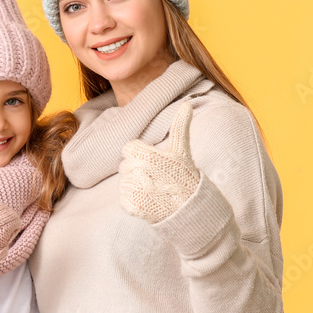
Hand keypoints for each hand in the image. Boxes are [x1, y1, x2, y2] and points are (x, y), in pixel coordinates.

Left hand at [119, 103, 199, 222]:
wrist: (189, 208)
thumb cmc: (184, 175)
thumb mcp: (181, 150)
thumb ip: (180, 126)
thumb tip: (187, 104)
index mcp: (147, 155)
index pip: (128, 148)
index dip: (140, 154)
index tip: (153, 162)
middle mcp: (138, 172)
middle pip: (125, 165)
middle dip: (138, 169)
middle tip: (156, 177)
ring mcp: (134, 190)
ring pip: (124, 181)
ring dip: (135, 185)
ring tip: (154, 189)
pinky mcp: (131, 206)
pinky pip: (123, 198)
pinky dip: (133, 201)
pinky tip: (148, 200)